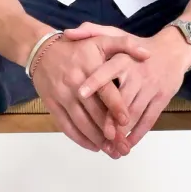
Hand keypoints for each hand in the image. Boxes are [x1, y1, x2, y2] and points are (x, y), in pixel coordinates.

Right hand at [31, 33, 149, 156]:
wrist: (43, 51)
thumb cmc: (77, 48)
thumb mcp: (101, 39)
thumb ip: (125, 45)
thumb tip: (147, 54)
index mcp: (89, 65)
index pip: (105, 89)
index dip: (116, 106)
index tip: (127, 121)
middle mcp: (74, 82)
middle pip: (94, 112)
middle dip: (110, 131)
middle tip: (124, 147)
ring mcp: (62, 95)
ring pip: (81, 122)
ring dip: (97, 140)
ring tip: (112, 151)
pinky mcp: (52, 105)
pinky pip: (66, 126)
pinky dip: (80, 139)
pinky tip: (93, 146)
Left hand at [64, 22, 190, 149]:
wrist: (173, 50)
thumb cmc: (137, 45)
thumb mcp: (116, 34)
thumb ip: (92, 32)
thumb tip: (68, 33)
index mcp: (123, 58)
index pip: (107, 70)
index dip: (94, 81)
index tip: (80, 93)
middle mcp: (137, 73)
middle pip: (122, 99)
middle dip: (110, 118)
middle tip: (99, 134)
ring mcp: (151, 87)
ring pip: (135, 113)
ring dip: (123, 131)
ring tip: (110, 146)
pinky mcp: (162, 99)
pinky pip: (149, 119)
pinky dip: (139, 134)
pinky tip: (128, 144)